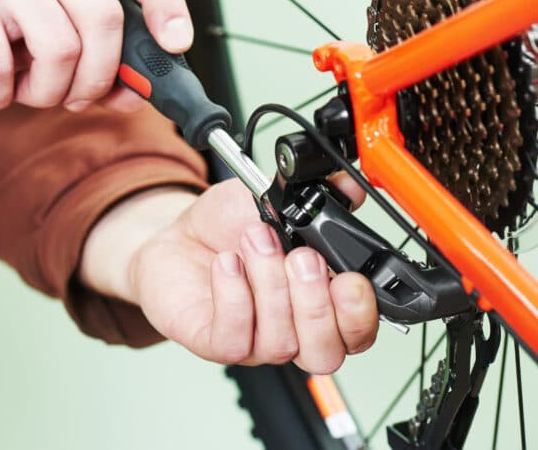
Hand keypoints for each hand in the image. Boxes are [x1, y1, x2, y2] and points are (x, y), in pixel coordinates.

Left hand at [82, 176, 378, 373]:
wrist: (177, 236)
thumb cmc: (227, 227)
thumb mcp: (274, 200)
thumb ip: (315, 194)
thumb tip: (347, 185)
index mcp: (320, 302)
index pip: (357, 333)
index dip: (359, 314)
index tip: (349, 280)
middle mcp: (292, 330)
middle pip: (325, 352)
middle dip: (315, 302)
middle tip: (299, 256)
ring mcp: (255, 341)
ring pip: (280, 343)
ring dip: (269, 285)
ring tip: (254, 240)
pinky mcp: (214, 342)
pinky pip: (233, 338)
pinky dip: (233, 296)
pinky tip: (227, 264)